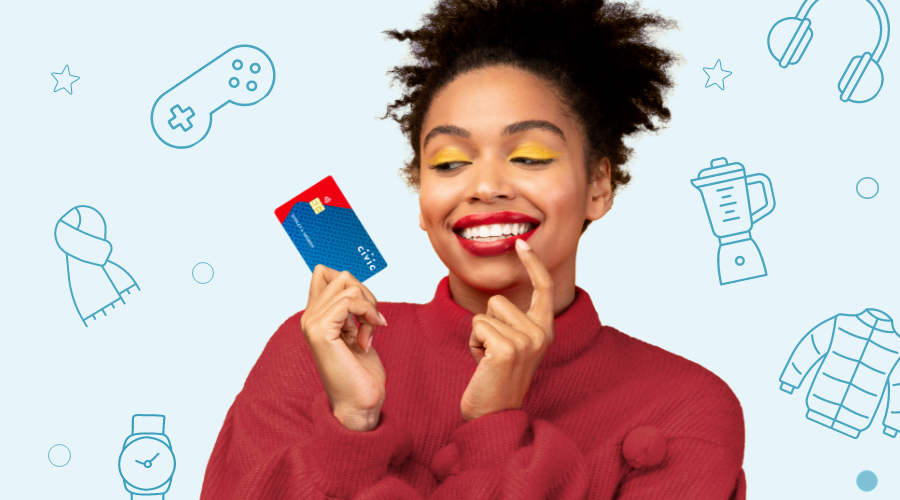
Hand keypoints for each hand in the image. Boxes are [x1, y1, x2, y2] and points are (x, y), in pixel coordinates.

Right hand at [300, 264, 388, 430]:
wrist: (359, 402)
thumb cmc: (360, 372)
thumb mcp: (356, 329)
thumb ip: (349, 306)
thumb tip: (351, 281)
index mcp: (316, 315)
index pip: (323, 272)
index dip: (353, 283)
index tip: (364, 311)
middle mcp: (309, 317)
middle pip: (342, 276)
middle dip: (366, 295)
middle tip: (371, 323)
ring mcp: (311, 323)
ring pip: (348, 286)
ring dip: (369, 308)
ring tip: (368, 333)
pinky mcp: (319, 330)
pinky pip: (349, 300)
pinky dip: (368, 314)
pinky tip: (368, 337)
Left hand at [460, 239, 554, 421]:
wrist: (495, 414)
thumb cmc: (497, 378)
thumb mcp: (513, 345)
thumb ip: (514, 322)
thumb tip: (499, 300)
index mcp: (545, 330)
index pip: (542, 288)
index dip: (533, 263)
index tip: (522, 242)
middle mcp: (541, 334)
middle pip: (499, 301)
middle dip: (487, 324)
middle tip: (494, 354)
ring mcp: (526, 341)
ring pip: (485, 313)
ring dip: (479, 335)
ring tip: (489, 359)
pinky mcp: (507, 349)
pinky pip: (476, 326)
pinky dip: (472, 344)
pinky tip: (483, 364)